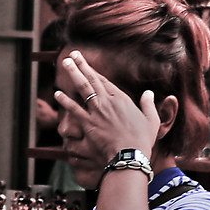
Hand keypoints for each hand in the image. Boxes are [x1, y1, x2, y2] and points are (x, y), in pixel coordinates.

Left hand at [55, 51, 163, 168]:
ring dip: (73, 74)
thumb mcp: (151, 120)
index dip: (95, 71)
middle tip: (72, 54)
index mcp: (122, 99)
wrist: (129, 155)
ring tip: (64, 62)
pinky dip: (65, 101)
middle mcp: (108, 101)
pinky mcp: (88, 123)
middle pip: (92, 79)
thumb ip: (148, 104)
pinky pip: (74, 109)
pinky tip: (57, 93)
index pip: (105, 81)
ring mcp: (97, 112)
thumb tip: (149, 93)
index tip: (88, 64)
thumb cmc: (142, 140)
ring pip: (83, 88)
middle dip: (82, 65)